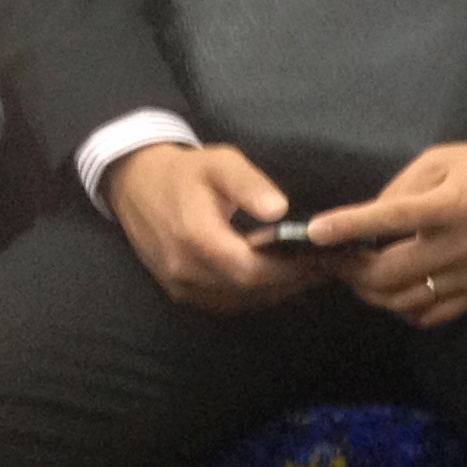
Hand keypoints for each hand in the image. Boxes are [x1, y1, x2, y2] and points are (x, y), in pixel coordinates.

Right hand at [104, 141, 323, 311]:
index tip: (323, 258)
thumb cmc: (186, 172)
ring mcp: (181, 285)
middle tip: (329, 266)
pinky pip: (226, 302)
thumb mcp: (220, 163)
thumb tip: (279, 210)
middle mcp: (185, 270)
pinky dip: (257, 294)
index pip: (250, 269)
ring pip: (240, 301)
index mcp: (196, 237)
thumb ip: (249, 185)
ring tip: (314, 272)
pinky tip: (282, 279)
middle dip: (292, 280)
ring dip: (278, 290)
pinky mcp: (181, 292)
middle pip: (249, 289)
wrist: (137, 186)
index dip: (289, 269)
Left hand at [303, 117, 466, 327]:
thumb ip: (402, 189)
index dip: (348, 226)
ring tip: (360, 275)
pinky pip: (431, 315)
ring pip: (405, 300)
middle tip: (334, 259)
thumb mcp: (442, 159)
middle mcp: (460, 245)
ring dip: (372, 292)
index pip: (389, 218)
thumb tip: (367, 221)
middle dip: (351, 269)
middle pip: (389, 273)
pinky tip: (396, 291)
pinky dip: (404, 308)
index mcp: (450, 206)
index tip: (314, 232)